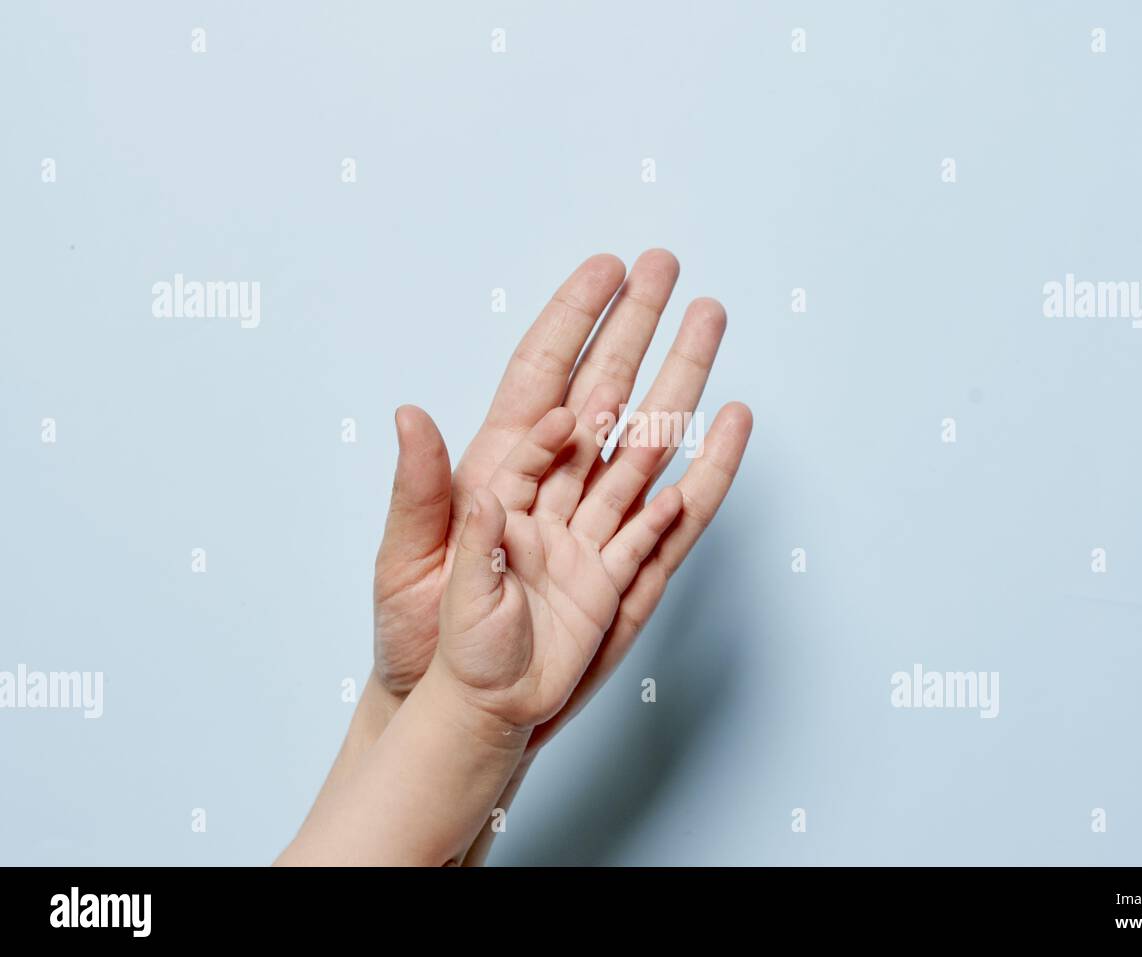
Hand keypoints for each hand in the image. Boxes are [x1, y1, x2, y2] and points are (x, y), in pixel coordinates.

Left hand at [373, 251, 686, 696]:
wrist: (457, 710)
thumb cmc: (420, 638)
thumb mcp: (406, 562)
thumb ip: (422, 489)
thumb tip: (410, 413)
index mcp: (497, 471)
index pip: (542, 376)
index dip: (575, 320)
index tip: (607, 269)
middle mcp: (554, 487)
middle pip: (605, 390)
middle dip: (637, 326)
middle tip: (669, 269)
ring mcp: (594, 527)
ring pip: (646, 439)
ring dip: (680, 381)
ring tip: (711, 326)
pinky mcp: (623, 574)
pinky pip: (671, 515)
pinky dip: (704, 471)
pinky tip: (726, 428)